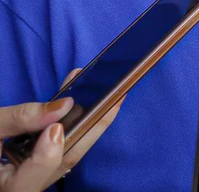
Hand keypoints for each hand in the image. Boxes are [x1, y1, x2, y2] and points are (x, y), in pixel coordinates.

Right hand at [0, 70, 122, 191]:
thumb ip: (17, 120)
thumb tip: (63, 106)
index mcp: (9, 187)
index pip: (31, 181)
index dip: (46, 157)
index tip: (55, 129)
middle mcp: (26, 186)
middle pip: (64, 161)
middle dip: (93, 128)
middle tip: (116, 97)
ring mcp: (36, 175)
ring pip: (67, 150)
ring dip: (87, 119)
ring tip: (103, 87)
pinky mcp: (39, 162)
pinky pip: (61, 142)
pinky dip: (72, 119)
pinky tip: (77, 94)